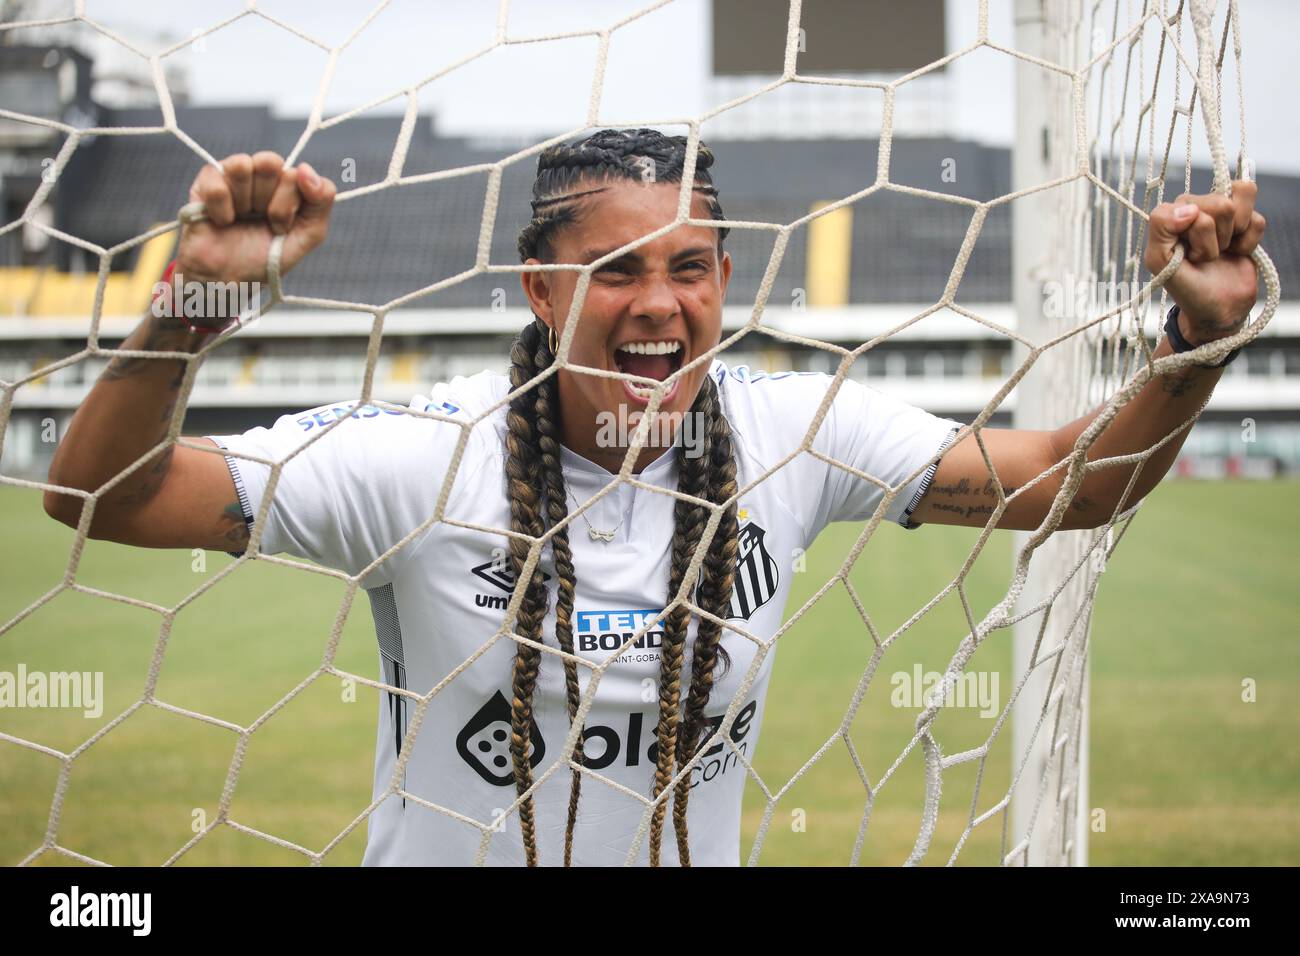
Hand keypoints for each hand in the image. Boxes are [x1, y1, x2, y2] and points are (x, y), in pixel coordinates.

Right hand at [177, 151, 335, 284]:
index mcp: (288, 184)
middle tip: (263, 222)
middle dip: (269, 203)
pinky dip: (221, 210)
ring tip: (240, 219)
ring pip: (242, 165)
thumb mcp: (307, 236)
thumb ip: (321, 202)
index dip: (291, 204)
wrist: (228, 280)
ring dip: (244, 203)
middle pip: (271, 163)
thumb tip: (305, 168)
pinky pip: (217, 182)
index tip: (283, 227)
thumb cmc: (266, 258)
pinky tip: (222, 221)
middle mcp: (262, 174)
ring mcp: (233, 174)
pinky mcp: (206, 180)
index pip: (300, 174)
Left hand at [1144, 180, 1265, 343]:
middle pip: (1221, 204)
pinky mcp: (1246, 223)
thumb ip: (1161, 227)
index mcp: (1172, 213)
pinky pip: (1257, 220)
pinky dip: (1249, 243)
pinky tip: (1234, 252)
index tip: (1188, 254)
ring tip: (1219, 252)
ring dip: (1232, 237)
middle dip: (1215, 239)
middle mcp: (1196, 206)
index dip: (1196, 235)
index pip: (1192, 206)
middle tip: (1206, 257)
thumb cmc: (1185, 286)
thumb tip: (1190, 208)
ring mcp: (1222, 214)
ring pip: (1239, 205)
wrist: (1216, 309)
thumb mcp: (1159, 260)